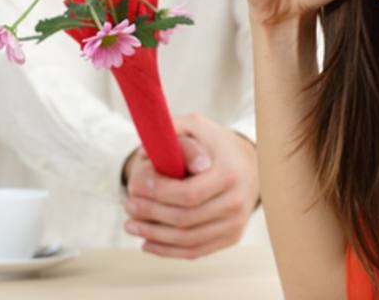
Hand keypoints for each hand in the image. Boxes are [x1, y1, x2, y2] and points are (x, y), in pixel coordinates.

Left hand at [123, 114, 259, 258]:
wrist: (250, 162)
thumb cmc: (214, 143)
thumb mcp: (196, 126)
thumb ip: (174, 132)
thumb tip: (159, 158)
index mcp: (229, 174)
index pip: (189, 194)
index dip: (160, 194)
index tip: (138, 185)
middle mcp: (237, 202)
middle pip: (186, 219)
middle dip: (151, 214)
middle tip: (128, 205)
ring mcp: (235, 223)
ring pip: (188, 240)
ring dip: (154, 236)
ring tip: (130, 226)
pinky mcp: (231, 237)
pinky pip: (196, 252)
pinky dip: (168, 251)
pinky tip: (147, 243)